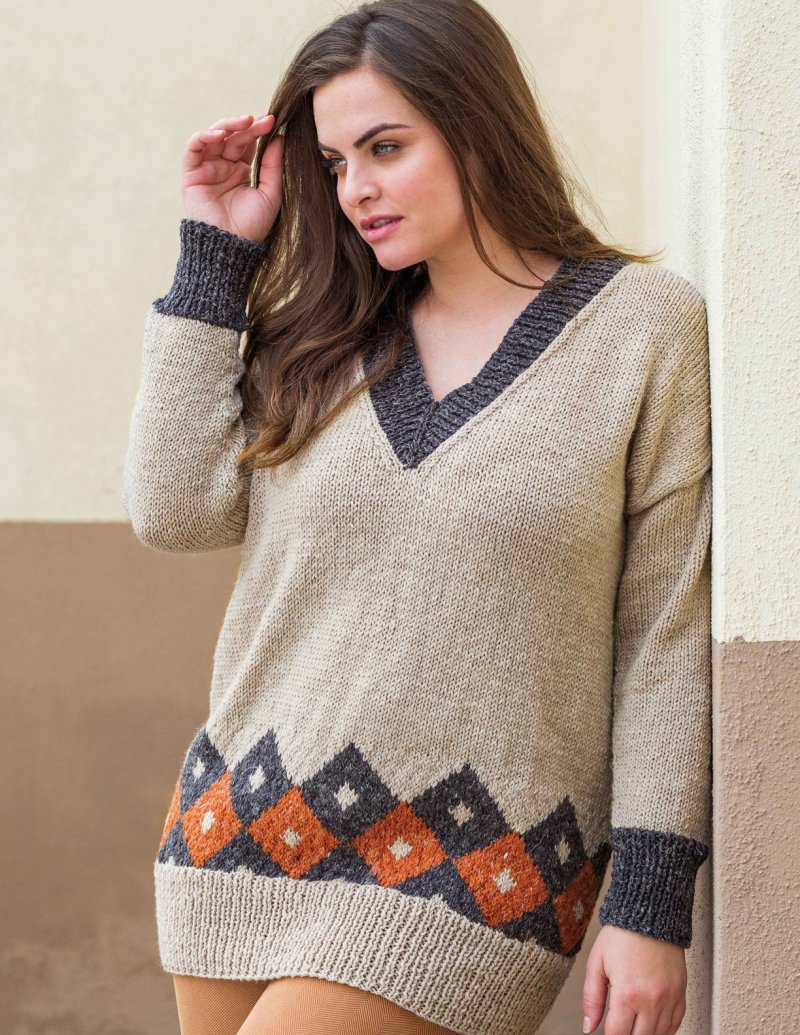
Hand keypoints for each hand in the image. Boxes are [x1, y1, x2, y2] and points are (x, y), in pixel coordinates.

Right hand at [180, 113, 283, 243]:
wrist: (231, 246)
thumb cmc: (252, 226)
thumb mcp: (270, 193)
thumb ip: (273, 166)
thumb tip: (280, 137)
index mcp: (240, 172)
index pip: (248, 143)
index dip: (259, 131)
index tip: (273, 121)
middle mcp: (223, 167)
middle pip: (233, 137)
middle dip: (247, 126)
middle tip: (262, 119)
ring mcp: (206, 169)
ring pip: (214, 137)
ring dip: (228, 125)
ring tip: (244, 122)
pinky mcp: (191, 174)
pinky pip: (194, 148)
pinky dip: (205, 136)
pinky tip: (221, 135)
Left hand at [582, 925, 687, 1034]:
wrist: (649, 914)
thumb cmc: (622, 935)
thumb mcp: (597, 963)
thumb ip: (592, 998)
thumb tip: (588, 1025)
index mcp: (627, 993)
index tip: (608, 1031)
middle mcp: (651, 1000)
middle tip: (621, 1026)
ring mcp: (669, 999)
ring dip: (645, 1034)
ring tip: (634, 1025)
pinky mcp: (681, 994)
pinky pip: (675, 1025)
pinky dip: (663, 1030)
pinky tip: (652, 1025)